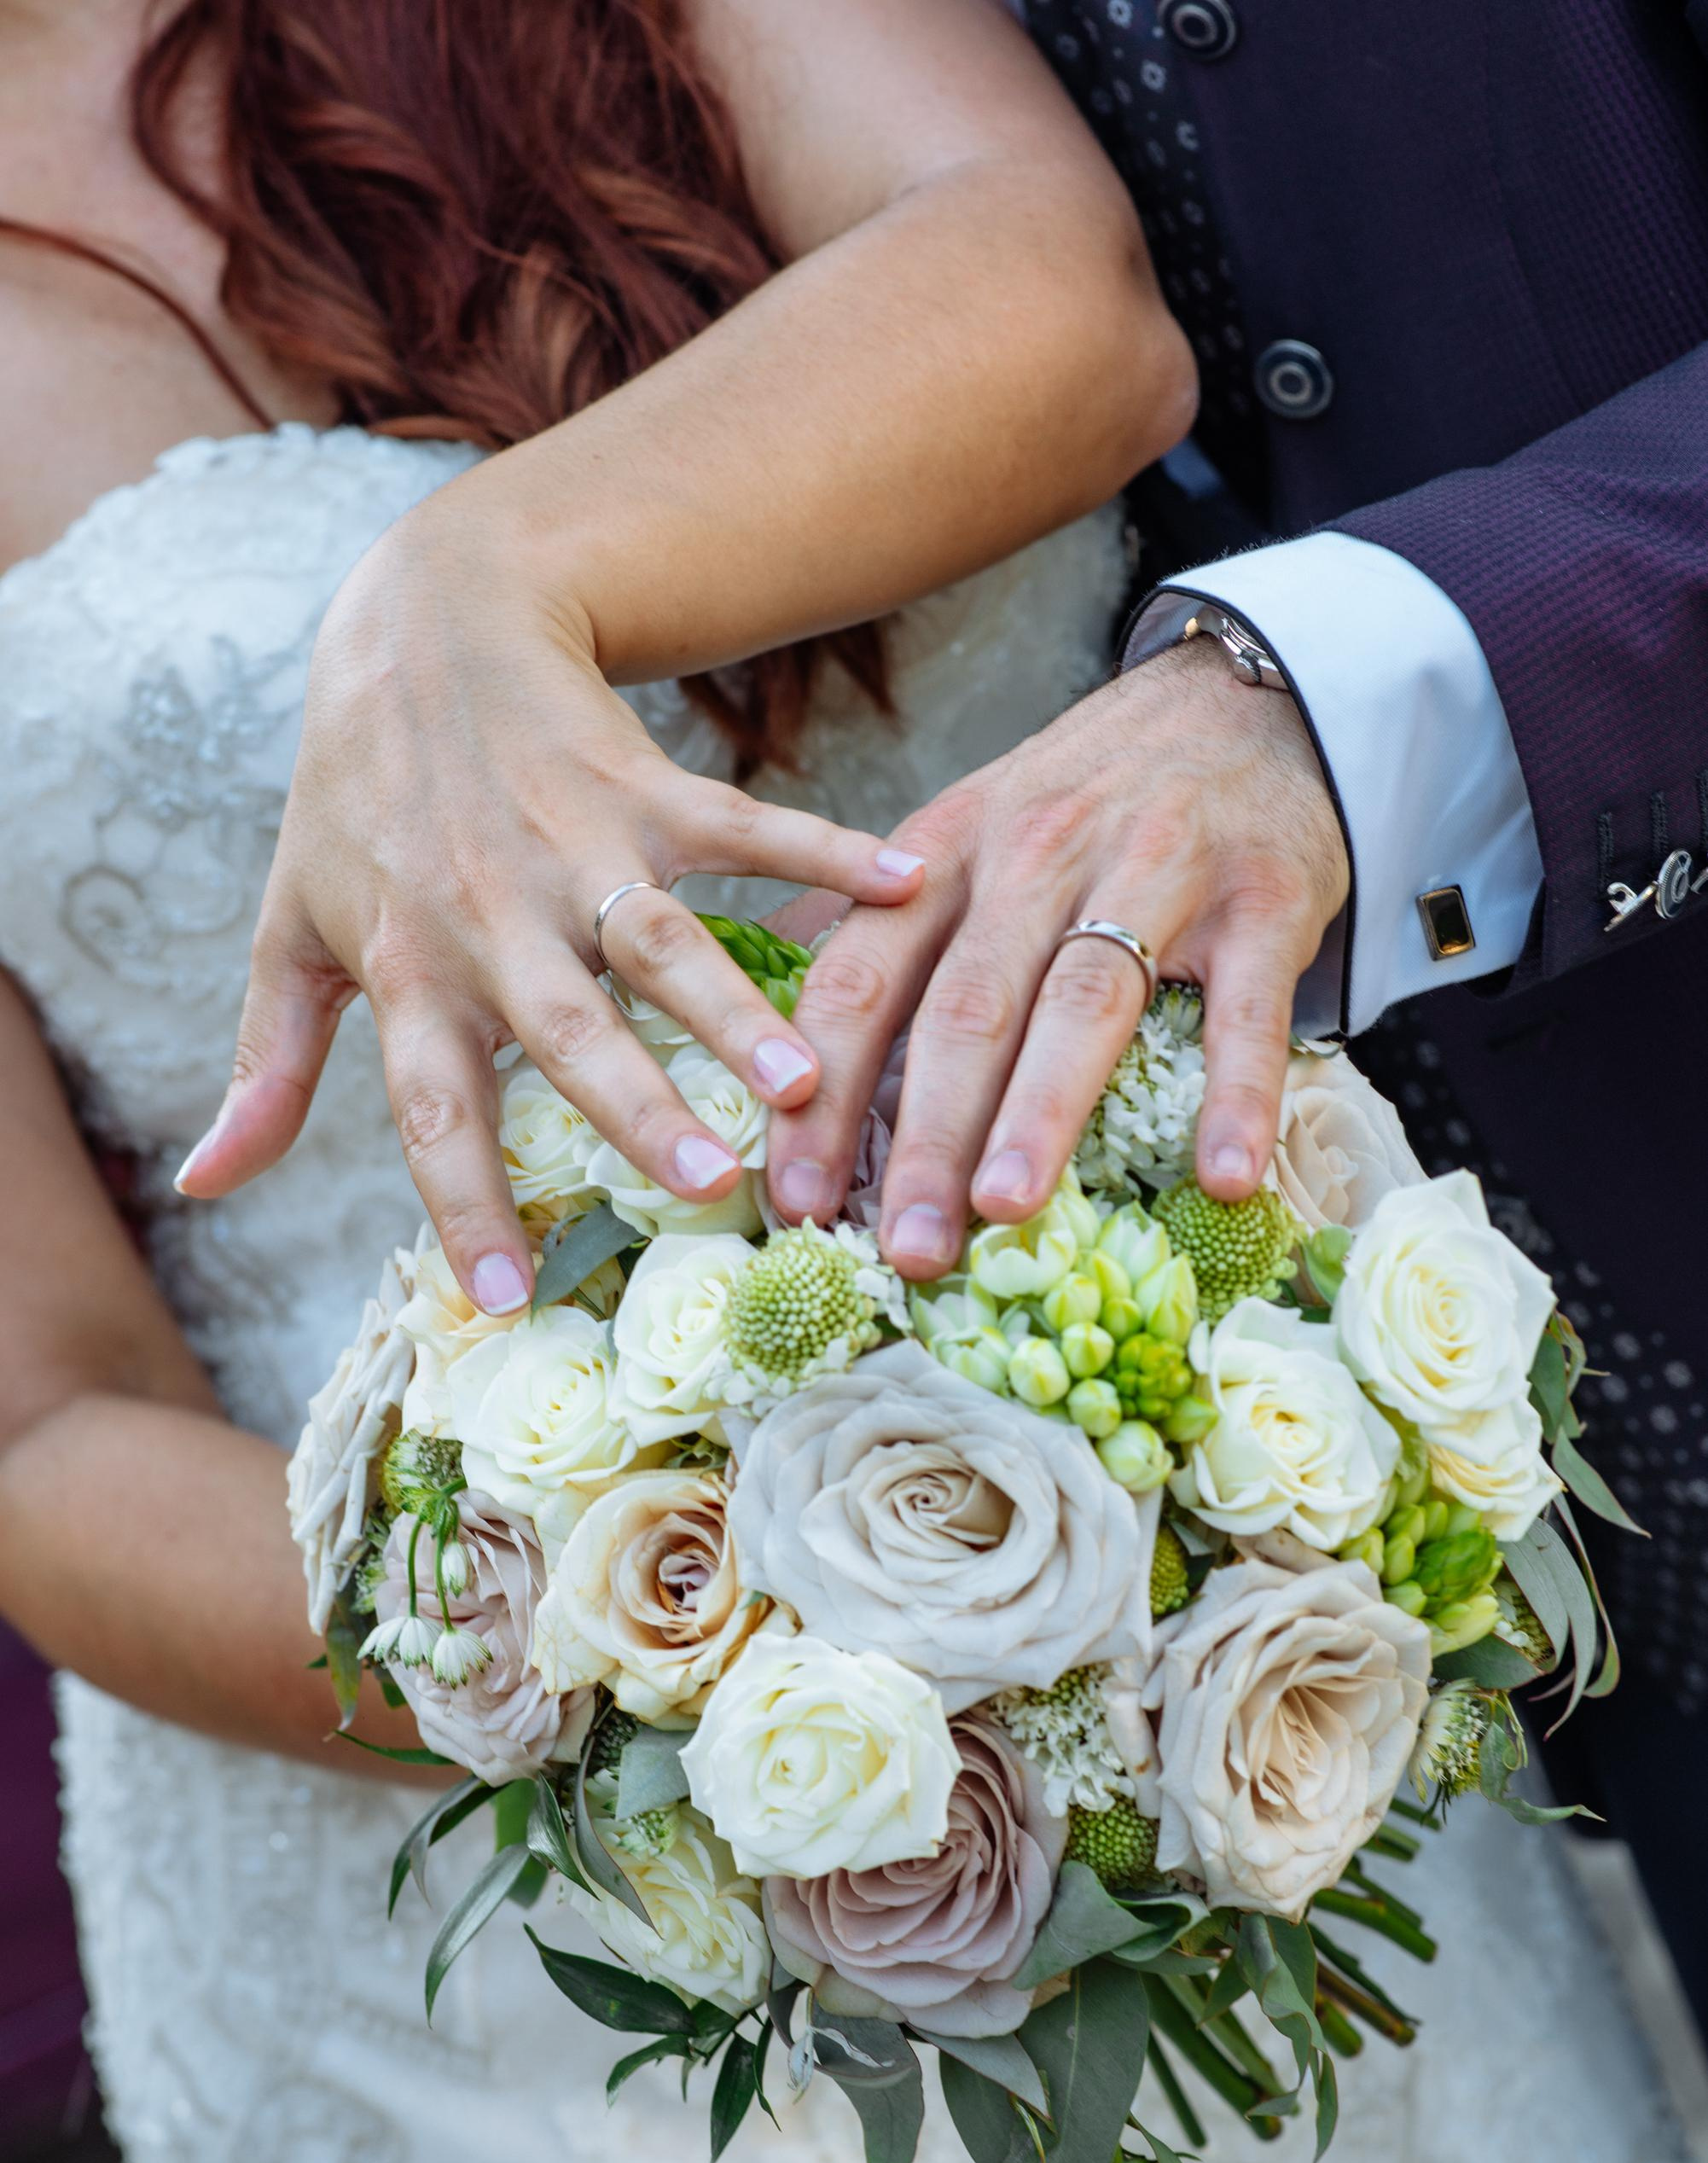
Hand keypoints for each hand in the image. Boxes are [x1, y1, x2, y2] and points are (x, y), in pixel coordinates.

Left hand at [174, 482, 922, 1312]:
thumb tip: (207, 1186)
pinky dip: (823, 847)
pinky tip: (902, 883)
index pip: (432, 1106)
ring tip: (805, 1078)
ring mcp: (573, 846)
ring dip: (734, 1007)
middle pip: (569, 1027)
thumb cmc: (355, 798)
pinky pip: (739, 824)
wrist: (418, 629)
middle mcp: (492, 916)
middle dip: (639, 1105)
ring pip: (659, 938)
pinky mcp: (643, 785)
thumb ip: (268, 1064)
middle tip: (713, 1182)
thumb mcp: (293, 927)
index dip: (464, 1202)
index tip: (511, 1299)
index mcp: (410, 968)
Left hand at [766, 642, 1347, 1276]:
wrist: (1243, 699)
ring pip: (1082, 1003)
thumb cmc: (1085, 798)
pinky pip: (1243, 1008)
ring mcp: (1152, 872)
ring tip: (1006, 1212)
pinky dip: (1236, 1094)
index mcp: (943, 858)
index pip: (859, 983)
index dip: (822, 1095)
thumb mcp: (962, 833)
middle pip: (965, 1008)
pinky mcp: (1261, 897)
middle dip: (924, 1136)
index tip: (797, 1199)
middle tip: (906, 1246)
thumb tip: (751, 1019)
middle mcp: (1035, 857)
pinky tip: (1223, 1177)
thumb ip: (869, 925)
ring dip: (1041, 1114)